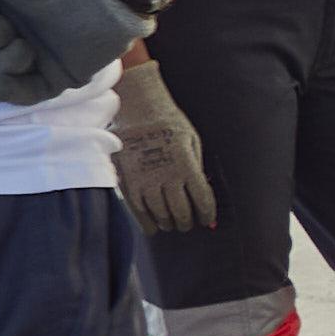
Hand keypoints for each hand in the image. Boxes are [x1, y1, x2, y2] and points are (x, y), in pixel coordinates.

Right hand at [107, 56, 214, 228]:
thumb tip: (202, 194)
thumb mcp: (192, 140)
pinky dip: (147, 224)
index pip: (202, 200)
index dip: (207, 214)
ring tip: (172, 223)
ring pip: (160, 215)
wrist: (137, 108)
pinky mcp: (127, 181)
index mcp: (187, 165)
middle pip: (181, 212)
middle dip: (187, 222)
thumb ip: (196, 167)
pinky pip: (138, 211)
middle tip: (188, 223)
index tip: (207, 219)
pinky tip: (153, 228)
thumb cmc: (168, 122)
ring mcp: (145, 180)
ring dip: (169, 223)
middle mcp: (166, 176)